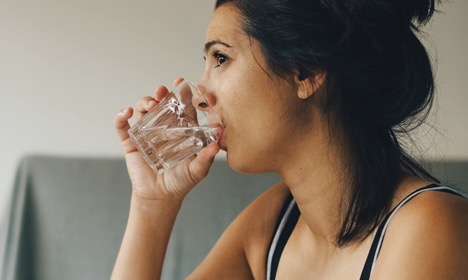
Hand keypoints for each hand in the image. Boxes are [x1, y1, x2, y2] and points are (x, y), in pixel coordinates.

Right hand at [114, 78, 220, 200]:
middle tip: (162, 91)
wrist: (161, 197)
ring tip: (149, 103)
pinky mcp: (131, 143)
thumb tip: (218, 145)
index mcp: (181, 130)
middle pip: (161, 104)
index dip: (182, 94)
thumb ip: (206, 157)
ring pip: (143, 111)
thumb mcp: (198, 170)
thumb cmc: (181, 181)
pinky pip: (122, 126)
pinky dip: (121, 117)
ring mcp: (146, 134)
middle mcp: (163, 128)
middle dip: (161, 94)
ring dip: (144, 102)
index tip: (182, 83)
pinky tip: (126, 112)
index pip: (182, 107)